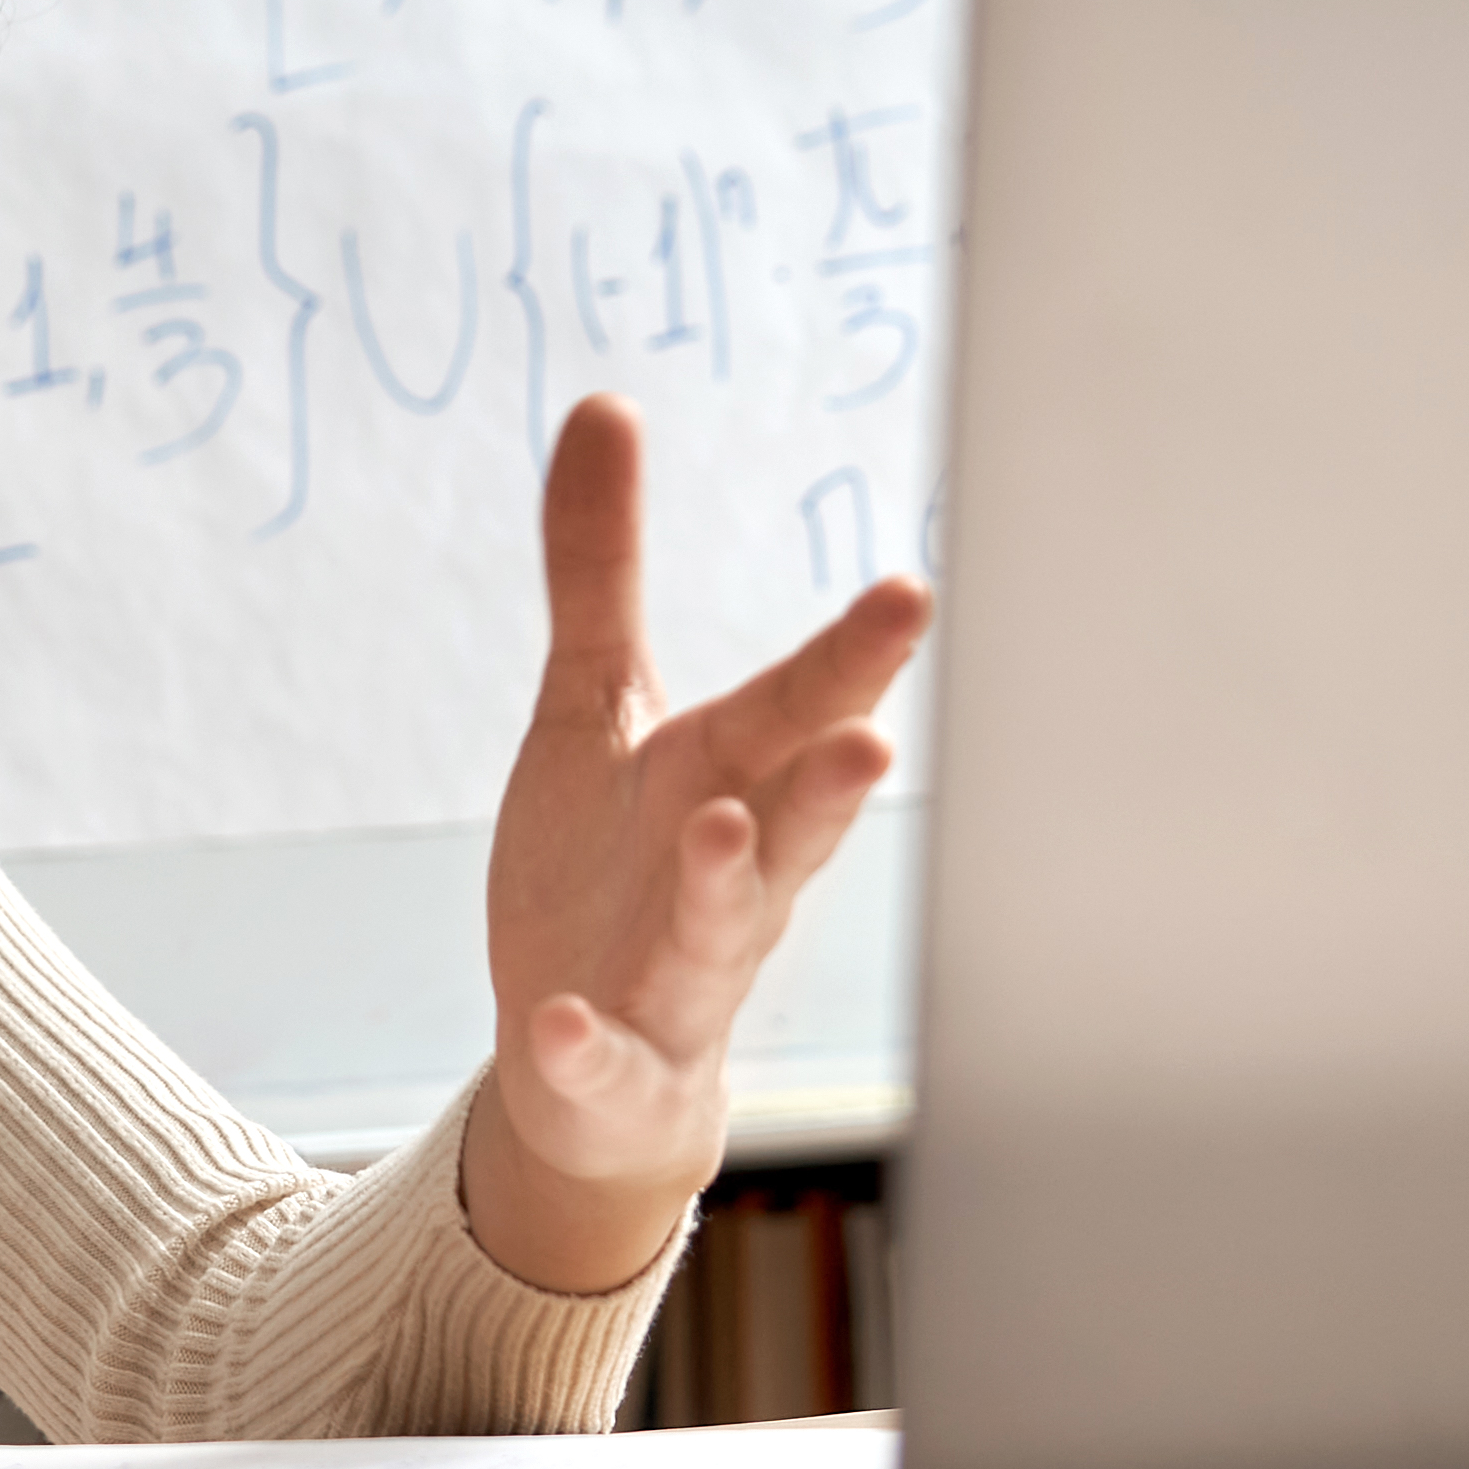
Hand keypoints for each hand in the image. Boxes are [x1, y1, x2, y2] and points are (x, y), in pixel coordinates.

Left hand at [467, 397, 932, 1293]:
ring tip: (721, 830)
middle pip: (788, 822)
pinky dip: (585, 1042)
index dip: (852, 661)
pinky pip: (603, 1056)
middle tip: (871, 740)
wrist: (591, 1066)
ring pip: (721, 936)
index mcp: (728, 779)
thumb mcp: (592, 707)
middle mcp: (727, 876)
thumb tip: (603, 402)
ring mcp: (679, 978)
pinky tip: (558, 1022)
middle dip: (829, 783)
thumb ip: (598, 567)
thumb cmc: (620, 868)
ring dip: (727, 888)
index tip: (910, 594)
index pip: (797, 710)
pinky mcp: (616, 1063)